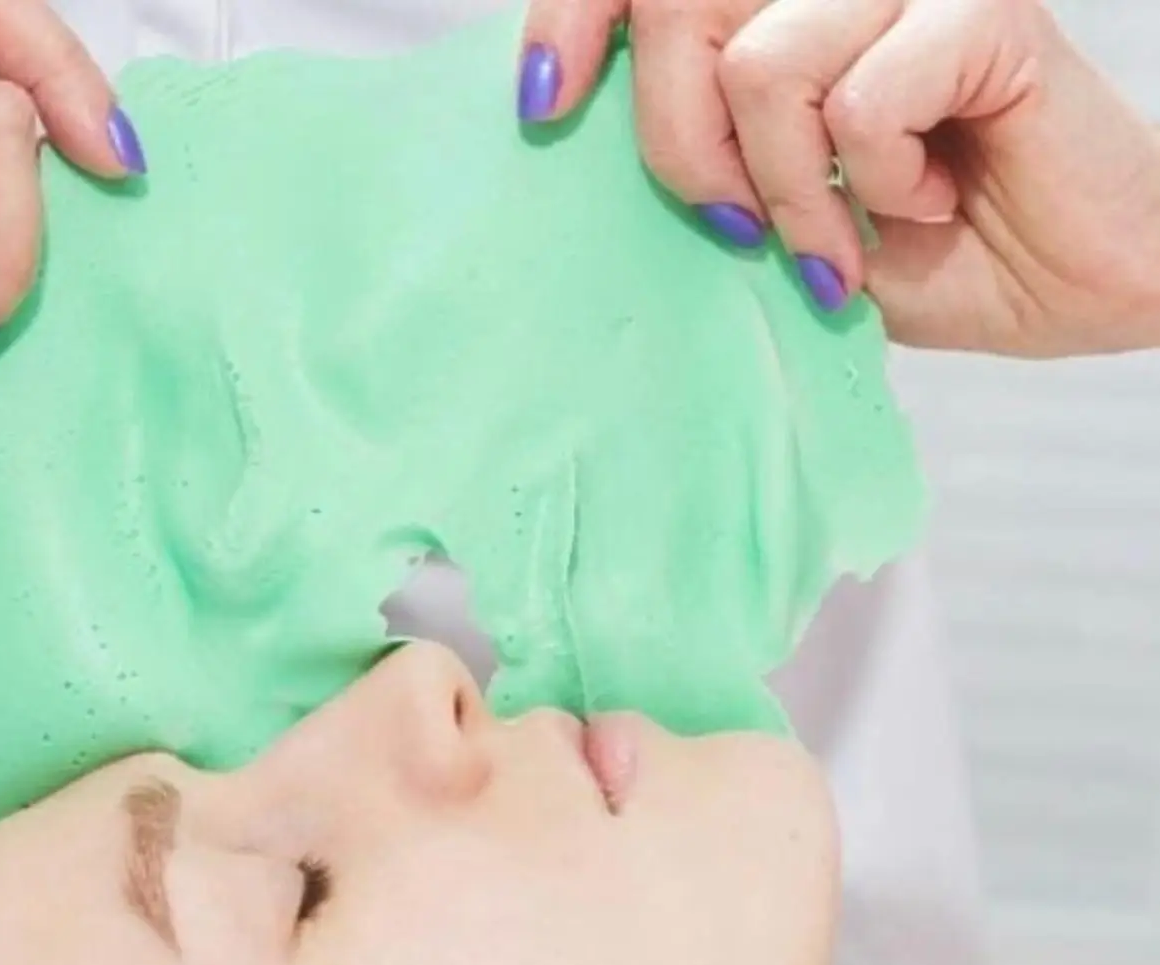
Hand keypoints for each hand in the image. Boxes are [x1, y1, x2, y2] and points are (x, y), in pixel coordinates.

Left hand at [518, 0, 1159, 357]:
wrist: (1073, 285)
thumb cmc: (926, 251)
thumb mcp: (780, 219)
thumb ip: (704, 167)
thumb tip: (579, 147)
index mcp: (784, 8)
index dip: (573, 17)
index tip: (544, 103)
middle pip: (681, 6)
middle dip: (682, 149)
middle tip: (741, 233)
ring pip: (763, 62)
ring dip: (789, 189)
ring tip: (840, 240)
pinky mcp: (983, 6)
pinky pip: (862, 96)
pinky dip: (877, 183)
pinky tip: (925, 198)